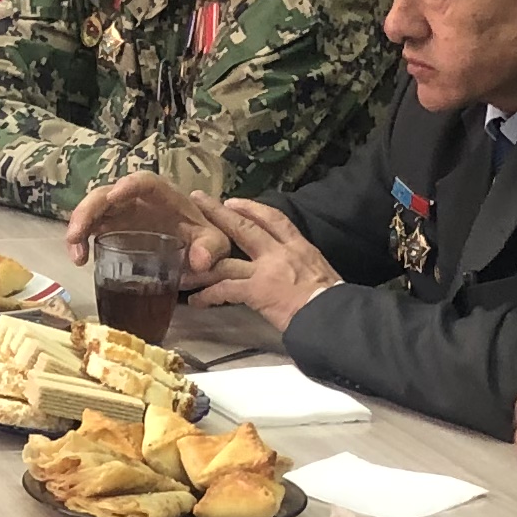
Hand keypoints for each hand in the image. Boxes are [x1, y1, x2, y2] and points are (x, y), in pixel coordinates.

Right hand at [61, 171, 230, 274]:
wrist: (197, 250)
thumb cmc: (205, 240)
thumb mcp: (217, 244)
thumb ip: (211, 249)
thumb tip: (199, 261)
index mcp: (164, 196)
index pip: (145, 182)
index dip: (129, 185)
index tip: (115, 196)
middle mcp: (137, 200)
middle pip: (107, 194)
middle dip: (89, 210)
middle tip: (77, 234)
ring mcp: (121, 214)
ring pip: (93, 210)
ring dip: (78, 227)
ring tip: (76, 255)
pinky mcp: (111, 230)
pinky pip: (90, 229)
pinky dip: (80, 242)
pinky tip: (79, 261)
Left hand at [207, 198, 341, 331]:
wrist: (336, 315)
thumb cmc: (334, 301)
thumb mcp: (324, 274)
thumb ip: (305, 271)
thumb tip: (299, 279)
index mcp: (300, 247)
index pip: (275, 219)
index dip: (253, 208)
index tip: (235, 201)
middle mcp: (281, 253)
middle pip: (244, 227)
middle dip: (219, 213)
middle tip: (198, 201)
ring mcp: (266, 270)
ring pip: (226, 259)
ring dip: (201, 260)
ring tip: (180, 259)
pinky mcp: (256, 291)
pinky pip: (225, 290)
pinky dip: (209, 295)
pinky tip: (196, 301)